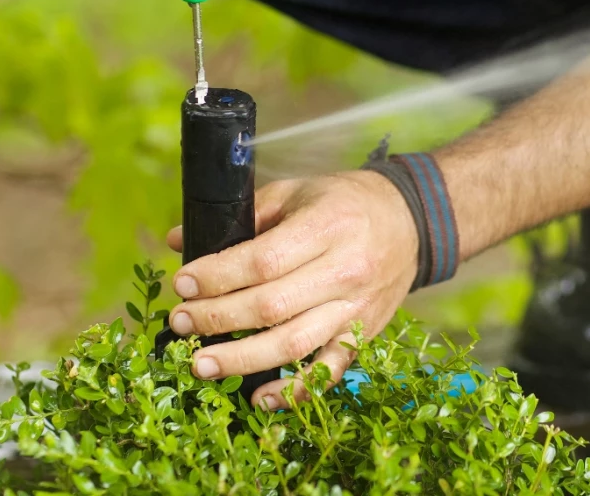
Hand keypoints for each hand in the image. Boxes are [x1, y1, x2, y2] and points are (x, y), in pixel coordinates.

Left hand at [165, 171, 418, 408]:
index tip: (183, 284)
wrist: (410, 221)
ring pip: (294, 343)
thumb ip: (244, 217)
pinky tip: (259, 397)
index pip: (262, 261)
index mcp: (327, 226)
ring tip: (201, 364)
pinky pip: (329, 370)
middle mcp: (345, 270)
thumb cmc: (345, 203)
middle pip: (271, 306)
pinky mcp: (365, 333)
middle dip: (217, 319)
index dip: (217, 277)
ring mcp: (356, 307)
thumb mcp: (298, 192)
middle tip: (180, 323)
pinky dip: (294, 390)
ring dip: (242, 359)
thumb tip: (178, 239)